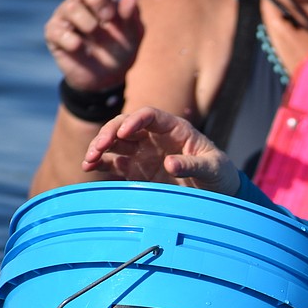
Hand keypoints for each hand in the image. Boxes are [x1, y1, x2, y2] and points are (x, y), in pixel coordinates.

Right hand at [44, 0, 143, 90]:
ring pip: (70, 8)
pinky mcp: (54, 35)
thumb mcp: (133, 35)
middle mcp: (80, 4)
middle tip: (107, 18)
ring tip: (95, 36)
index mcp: (99, 0)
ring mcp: (65, 18)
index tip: (115, 11)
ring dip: (87, 22)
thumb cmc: (120, 51)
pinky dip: (71, 40)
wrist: (107, 78)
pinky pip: (56, 31)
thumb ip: (132, 16)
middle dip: (96, 0)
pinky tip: (79, 47)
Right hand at [83, 106, 241, 194]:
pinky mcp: (138, 170)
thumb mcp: (213, 168)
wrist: (218, 192)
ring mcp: (145, 153)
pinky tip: (89, 167)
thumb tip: (169, 164)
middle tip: (98, 148)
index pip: (150, 115)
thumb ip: (193, 165)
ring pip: (116, 143)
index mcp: (175, 129)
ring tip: (88, 160)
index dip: (135, 120)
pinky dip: (102, 163)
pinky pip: (116, 163)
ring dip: (100, 147)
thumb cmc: (219, 173)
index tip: (124, 131)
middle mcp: (155, 137)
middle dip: (109, 133)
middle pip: (126, 126)